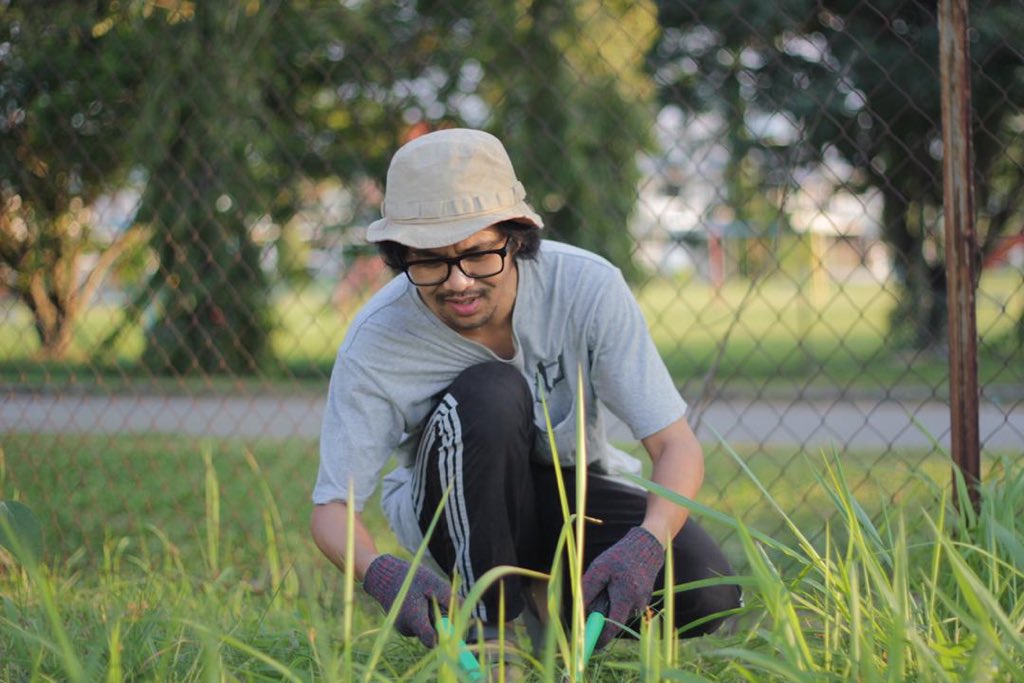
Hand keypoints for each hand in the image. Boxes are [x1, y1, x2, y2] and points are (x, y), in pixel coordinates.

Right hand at [362, 554, 452, 647]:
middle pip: (433, 633)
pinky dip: (423, 615)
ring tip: (423, 597)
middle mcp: (407, 629)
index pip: (433, 640)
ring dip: (431, 616)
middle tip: (435, 600)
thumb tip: (465, 613)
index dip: (447, 637)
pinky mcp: (404, 627)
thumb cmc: (412, 577)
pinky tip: (417, 601)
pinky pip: (420, 625)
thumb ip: (450, 599)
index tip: (456, 629)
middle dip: (440, 620)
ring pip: (427, 628)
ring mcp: (404, 629)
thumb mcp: (434, 582)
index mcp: (414, 619)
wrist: (385, 576)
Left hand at [582, 526, 664, 648]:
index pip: (611, 627)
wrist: (646, 548)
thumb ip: (588, 590)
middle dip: (602, 618)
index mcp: (625, 597)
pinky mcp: (643, 600)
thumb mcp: (599, 568)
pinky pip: (625, 607)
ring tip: (610, 585)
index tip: (588, 646)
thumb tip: (579, 611)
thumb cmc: (619, 557)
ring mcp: (642, 603)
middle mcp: (636, 604)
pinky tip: (619, 585)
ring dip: (610, 606)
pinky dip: (618, 601)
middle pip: (614, 621)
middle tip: (593, 608)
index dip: (599, 638)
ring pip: (619, 613)